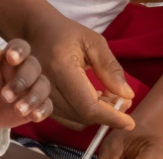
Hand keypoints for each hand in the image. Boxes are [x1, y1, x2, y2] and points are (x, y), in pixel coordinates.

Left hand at [0, 42, 53, 128]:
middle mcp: (27, 70)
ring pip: (43, 87)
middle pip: (34, 68)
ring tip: (17, 110)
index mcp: (13, 57)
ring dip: (32, 98)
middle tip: (5, 96)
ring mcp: (34, 88)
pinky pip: (47, 106)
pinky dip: (42, 111)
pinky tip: (34, 117)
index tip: (11, 58)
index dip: (19, 51)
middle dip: (22, 81)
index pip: (22, 47)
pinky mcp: (38, 105)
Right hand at [23, 15, 134, 130]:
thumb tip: (127, 95)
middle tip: (122, 99)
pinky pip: (68, 120)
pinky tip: (92, 98)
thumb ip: (110, 68)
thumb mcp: (92, 42)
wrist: (33, 32)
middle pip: (84, 116)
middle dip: (108, 114)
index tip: (129, 122)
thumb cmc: (65, 33)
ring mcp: (40, 98)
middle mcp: (47, 87)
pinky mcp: (40, 104)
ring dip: (97, 115)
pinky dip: (85, 115)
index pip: (88, 106)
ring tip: (107, 95)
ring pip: (76, 121)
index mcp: (61, 68)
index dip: (110, 117)